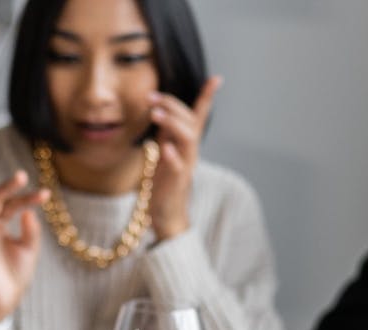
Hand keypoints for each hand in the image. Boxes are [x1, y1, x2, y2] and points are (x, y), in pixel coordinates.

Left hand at [146, 76, 221, 240]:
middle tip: (151, 97)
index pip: (200, 116)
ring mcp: (186, 166)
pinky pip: (179, 166)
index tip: (216, 78)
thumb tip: (162, 109)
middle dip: (172, 105)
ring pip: (188, 139)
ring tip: (155, 114)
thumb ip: (166, 132)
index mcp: (187, 143)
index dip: (207, 97)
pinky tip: (164, 146)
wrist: (167, 213)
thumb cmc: (165, 181)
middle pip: (190, 122)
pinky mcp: (177, 181)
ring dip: (173, 123)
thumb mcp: (165, 151)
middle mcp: (190, 152)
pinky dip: (172, 154)